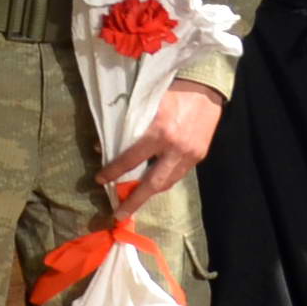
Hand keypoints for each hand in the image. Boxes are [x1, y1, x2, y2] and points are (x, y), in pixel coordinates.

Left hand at [101, 79, 228, 209]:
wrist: (207, 89)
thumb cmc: (172, 92)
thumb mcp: (146, 104)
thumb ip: (127, 126)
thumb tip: (103, 145)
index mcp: (160, 132)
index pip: (132, 159)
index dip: (114, 171)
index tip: (99, 180)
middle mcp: (176, 148)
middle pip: (153, 183)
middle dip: (135, 201)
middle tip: (118, 215)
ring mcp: (190, 155)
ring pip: (168, 182)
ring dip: (150, 193)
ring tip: (133, 202)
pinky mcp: (199, 156)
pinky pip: (178, 175)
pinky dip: (163, 181)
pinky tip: (152, 185)